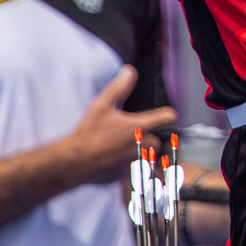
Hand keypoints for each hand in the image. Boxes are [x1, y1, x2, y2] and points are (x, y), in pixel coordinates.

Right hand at [65, 66, 175, 185]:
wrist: (76, 162)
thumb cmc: (89, 133)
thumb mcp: (102, 105)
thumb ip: (119, 87)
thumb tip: (130, 71)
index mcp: (142, 126)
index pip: (169, 117)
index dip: (165, 115)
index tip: (159, 116)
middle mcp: (145, 144)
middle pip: (161, 138)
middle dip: (153, 135)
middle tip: (136, 132)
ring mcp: (139, 160)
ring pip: (153, 154)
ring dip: (146, 151)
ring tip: (128, 146)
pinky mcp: (131, 174)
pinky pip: (141, 168)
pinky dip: (135, 164)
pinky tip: (120, 159)